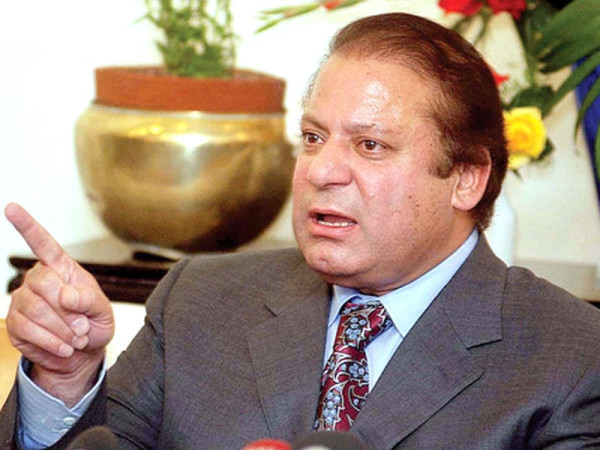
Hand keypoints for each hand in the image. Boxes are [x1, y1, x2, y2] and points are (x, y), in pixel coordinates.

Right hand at [4, 203, 113, 405]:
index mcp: (62, 268)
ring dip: (61, 329)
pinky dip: (51, 342)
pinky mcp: (14, 323)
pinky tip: (64, 348)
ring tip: (76, 339)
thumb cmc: (93, 323)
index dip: (27, 225)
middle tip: (82, 327)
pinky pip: (28, 329)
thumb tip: (65, 294)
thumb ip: (89, 299)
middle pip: (43, 284)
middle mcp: (38, 280)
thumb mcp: (102, 311)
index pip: (43, 243)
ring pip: (35, 308)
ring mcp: (22, 300)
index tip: (11, 207)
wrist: (81, 353)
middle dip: (67, 310)